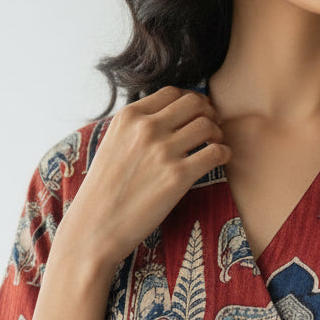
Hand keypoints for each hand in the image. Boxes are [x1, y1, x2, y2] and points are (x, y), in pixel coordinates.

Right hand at [54, 86, 229, 274]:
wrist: (95, 226)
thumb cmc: (104, 190)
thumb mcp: (113, 144)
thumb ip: (137, 127)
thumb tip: (167, 116)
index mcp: (129, 117)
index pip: (173, 93)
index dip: (192, 100)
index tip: (198, 113)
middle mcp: (146, 128)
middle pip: (194, 103)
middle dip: (209, 112)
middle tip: (213, 127)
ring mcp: (162, 151)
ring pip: (208, 125)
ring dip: (218, 133)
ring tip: (215, 145)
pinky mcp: (178, 176)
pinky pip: (216, 152)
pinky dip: (224, 153)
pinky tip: (220, 160)